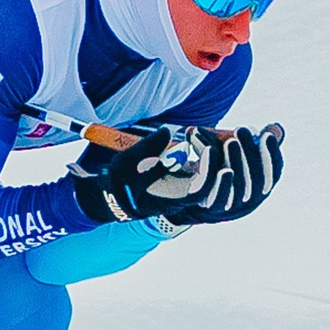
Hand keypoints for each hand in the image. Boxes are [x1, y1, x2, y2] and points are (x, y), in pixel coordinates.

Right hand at [70, 126, 218, 222]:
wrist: (116, 190)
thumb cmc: (121, 181)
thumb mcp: (129, 163)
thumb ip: (149, 148)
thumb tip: (166, 132)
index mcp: (173, 198)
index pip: (201, 188)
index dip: (208, 168)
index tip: (205, 146)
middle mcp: (185, 194)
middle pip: (212, 179)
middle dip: (212, 154)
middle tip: (198, 132)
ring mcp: (187, 184)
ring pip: (210, 170)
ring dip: (209, 149)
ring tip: (198, 131)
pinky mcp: (186, 175)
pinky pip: (203, 164)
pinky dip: (203, 149)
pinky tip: (196, 134)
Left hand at [164, 124, 282, 224]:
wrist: (193, 191)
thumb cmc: (220, 166)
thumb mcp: (236, 152)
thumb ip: (255, 142)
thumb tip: (275, 127)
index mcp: (261, 186)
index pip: (274, 173)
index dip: (273, 155)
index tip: (267, 134)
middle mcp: (250, 200)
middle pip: (258, 181)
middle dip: (251, 153)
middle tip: (242, 129)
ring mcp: (232, 207)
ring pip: (239, 189)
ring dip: (236, 163)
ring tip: (230, 142)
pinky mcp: (212, 209)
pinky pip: (219, 199)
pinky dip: (221, 183)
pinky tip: (220, 165)